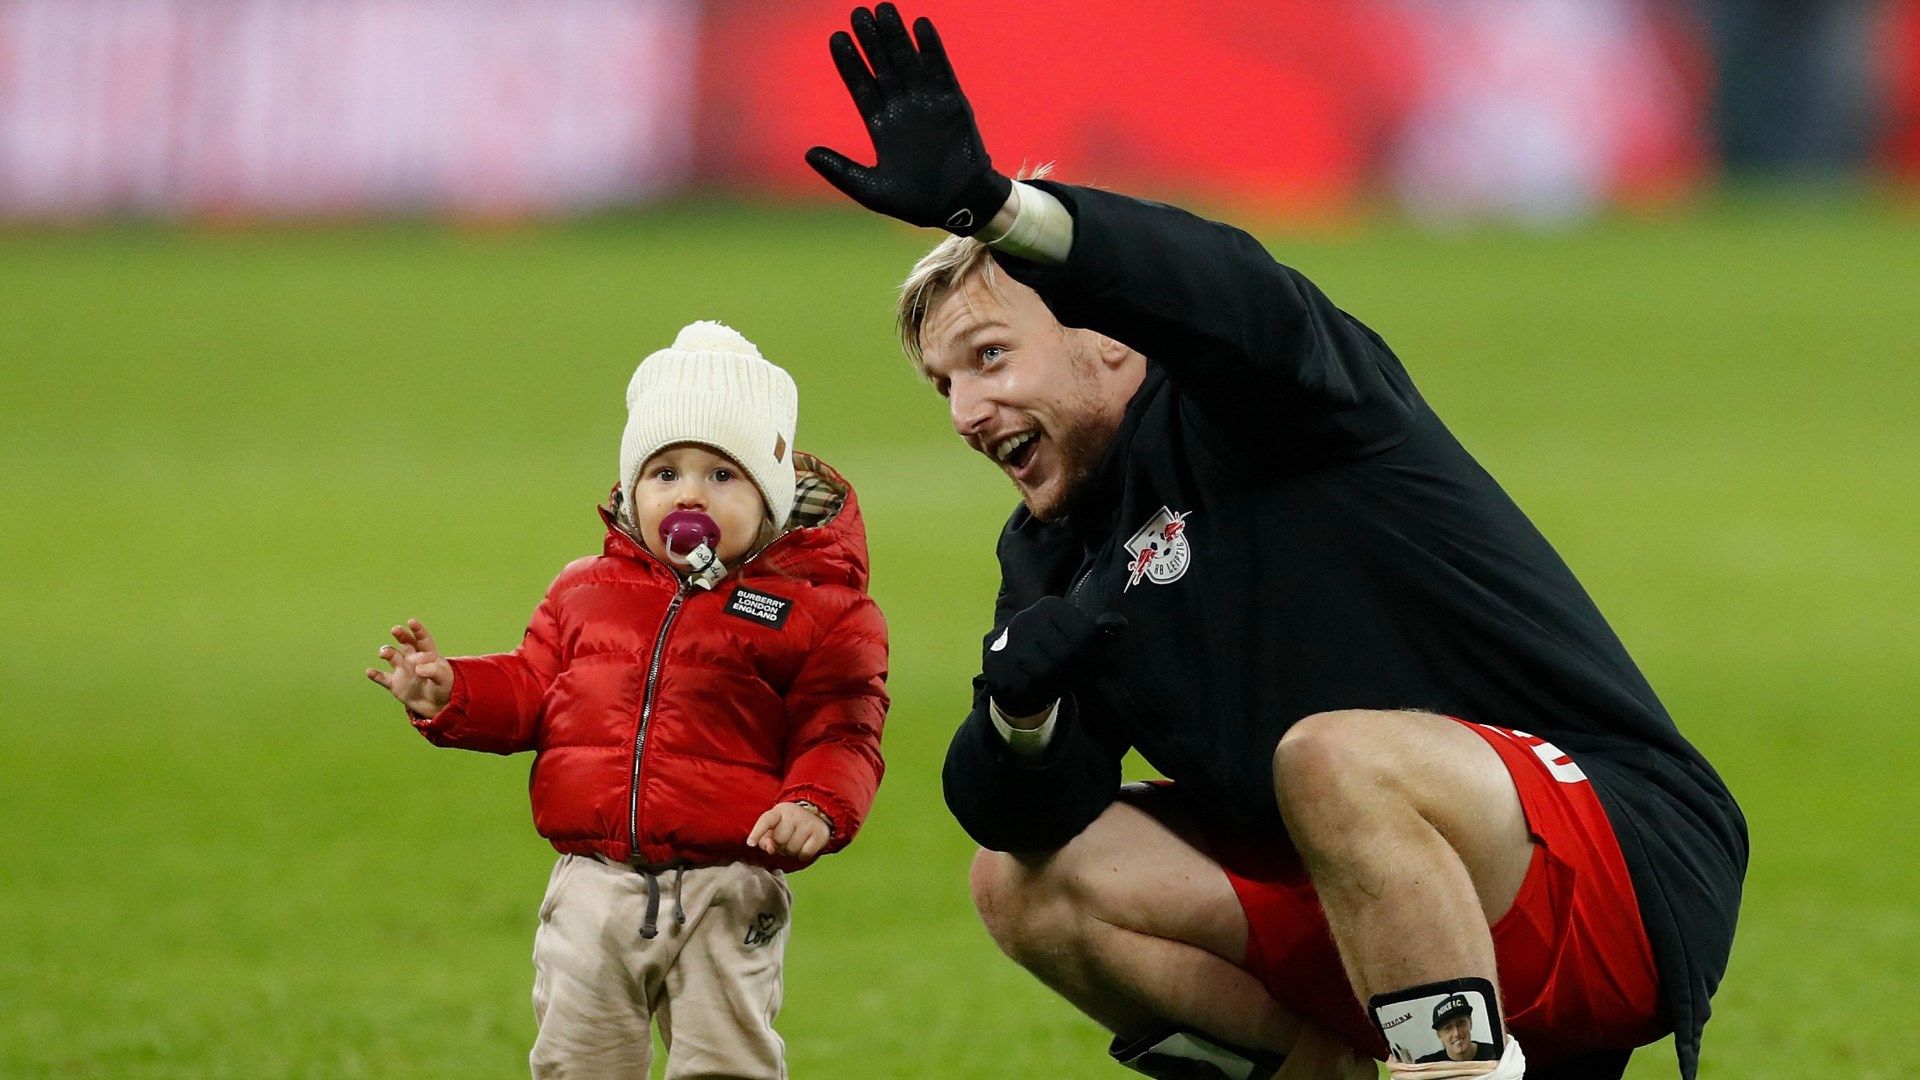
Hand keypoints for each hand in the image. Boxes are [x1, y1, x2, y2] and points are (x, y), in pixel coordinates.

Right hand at [365, 618, 453, 717]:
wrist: (437, 705)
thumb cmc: (444, 686)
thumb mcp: (444, 678)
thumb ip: (433, 671)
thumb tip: (418, 669)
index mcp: (428, 654)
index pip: (423, 639)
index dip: (417, 630)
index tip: (411, 622)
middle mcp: (413, 659)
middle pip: (406, 643)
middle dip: (400, 635)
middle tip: (395, 629)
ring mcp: (402, 670)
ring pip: (392, 657)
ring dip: (387, 652)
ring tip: (384, 653)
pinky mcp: (394, 684)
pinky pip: (383, 678)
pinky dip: (376, 675)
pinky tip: (369, 672)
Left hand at [747, 801, 832, 858]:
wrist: (817, 815)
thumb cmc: (789, 825)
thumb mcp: (775, 827)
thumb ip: (765, 839)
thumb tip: (770, 849)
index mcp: (779, 811)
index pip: (766, 820)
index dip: (757, 832)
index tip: (750, 844)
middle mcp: (794, 814)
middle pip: (779, 840)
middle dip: (780, 846)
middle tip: (786, 840)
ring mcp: (808, 822)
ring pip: (792, 849)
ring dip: (792, 851)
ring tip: (795, 842)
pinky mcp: (820, 833)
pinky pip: (804, 854)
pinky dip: (802, 855)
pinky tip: (805, 846)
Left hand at [805, 4, 1010, 234]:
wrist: (960, 206)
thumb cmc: (917, 203)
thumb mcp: (872, 191)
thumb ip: (841, 171)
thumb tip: (808, 153)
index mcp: (882, 127)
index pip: (861, 86)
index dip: (849, 63)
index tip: (836, 38)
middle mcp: (903, 109)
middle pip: (883, 67)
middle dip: (871, 41)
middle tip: (858, 13)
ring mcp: (927, 104)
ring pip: (908, 63)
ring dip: (896, 37)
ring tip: (884, 9)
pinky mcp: (952, 104)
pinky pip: (940, 71)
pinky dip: (931, 49)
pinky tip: (920, 26)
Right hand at [983, 597, 1125, 718]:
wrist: (1012, 670)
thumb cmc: (1055, 656)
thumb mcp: (1079, 642)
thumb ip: (1099, 634)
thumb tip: (1119, 625)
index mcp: (1051, 606)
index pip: (1085, 636)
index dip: (1087, 655)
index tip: (1076, 657)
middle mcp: (1027, 617)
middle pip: (1066, 656)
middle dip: (1070, 671)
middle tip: (1062, 673)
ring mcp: (1008, 639)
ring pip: (1046, 672)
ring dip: (1052, 683)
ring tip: (1048, 679)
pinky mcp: (995, 661)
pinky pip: (1025, 684)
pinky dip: (1033, 691)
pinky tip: (1032, 685)